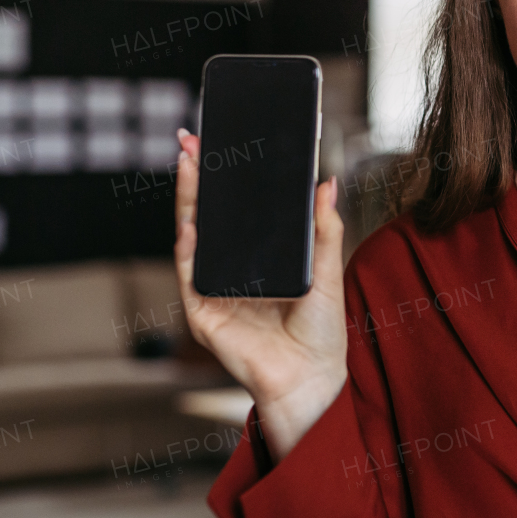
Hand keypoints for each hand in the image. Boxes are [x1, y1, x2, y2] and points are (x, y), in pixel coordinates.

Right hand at [173, 128, 348, 460]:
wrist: (310, 378)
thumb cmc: (321, 332)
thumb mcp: (327, 270)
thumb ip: (324, 228)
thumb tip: (328, 182)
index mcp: (260, 259)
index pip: (239, 211)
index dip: (229, 179)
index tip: (225, 143)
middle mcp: (233, 269)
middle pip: (210, 215)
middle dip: (200, 176)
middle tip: (194, 139)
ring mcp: (214, 288)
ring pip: (194, 234)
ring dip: (189, 198)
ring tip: (190, 161)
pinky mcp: (203, 310)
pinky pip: (189, 271)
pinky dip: (188, 243)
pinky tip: (192, 218)